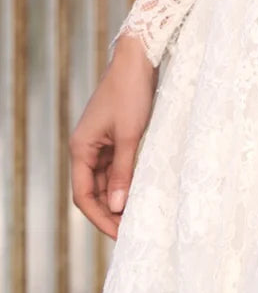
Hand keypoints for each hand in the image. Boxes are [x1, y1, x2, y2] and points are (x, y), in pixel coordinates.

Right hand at [70, 35, 157, 238]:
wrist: (138, 58)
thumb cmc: (131, 93)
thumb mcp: (130, 135)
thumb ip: (124, 171)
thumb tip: (118, 207)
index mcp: (81, 148)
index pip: (84, 195)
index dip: (100, 218)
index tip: (120, 234)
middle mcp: (86, 147)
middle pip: (94, 190)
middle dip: (111, 211)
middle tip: (133, 230)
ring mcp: (100, 141)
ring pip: (107, 179)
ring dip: (121, 196)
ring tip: (140, 214)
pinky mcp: (115, 135)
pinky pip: (117, 165)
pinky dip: (127, 179)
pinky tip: (142, 190)